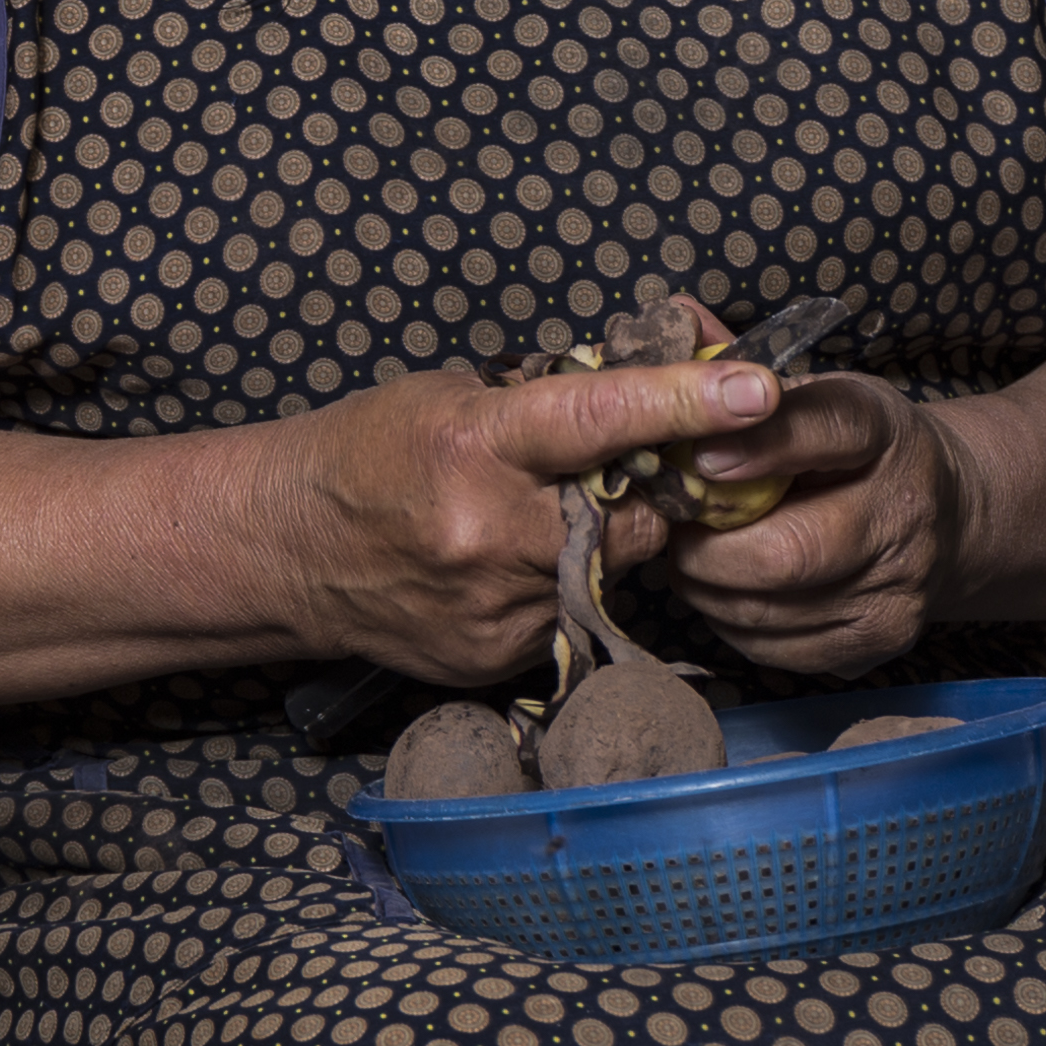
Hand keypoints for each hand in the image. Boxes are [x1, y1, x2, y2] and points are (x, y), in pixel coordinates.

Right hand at [271, 353, 784, 685]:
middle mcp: (491, 532)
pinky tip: (505, 567)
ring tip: (534, 518)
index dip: (685, 402)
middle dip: (646, 491)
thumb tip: (643, 394)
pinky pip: (569, 612)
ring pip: (608, 569)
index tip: (760, 390)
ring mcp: (495, 605)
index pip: (601, 419)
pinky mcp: (496, 654)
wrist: (284, 549)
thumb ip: (545, 403)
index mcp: (476, 445)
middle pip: (632, 515)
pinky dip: (559, 584)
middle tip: (626, 470)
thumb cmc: (368, 451)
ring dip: (598, 540)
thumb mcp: (451, 396)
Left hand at [655, 371, 961, 675]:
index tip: (697, 458)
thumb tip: (677, 376)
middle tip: (674, 530)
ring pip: (766, 611)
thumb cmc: (860, 451)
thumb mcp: (824, 398)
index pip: (824, 431)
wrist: (950, 516)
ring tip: (694, 557)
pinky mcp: (881, 641)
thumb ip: (757, 396)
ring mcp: (898, 588)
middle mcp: (904, 513)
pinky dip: (732, 622)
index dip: (756, 448)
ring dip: (707, 589)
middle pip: (785, 552)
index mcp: (885, 432)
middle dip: (705, 547)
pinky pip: (773, 649)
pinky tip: (732, 591)